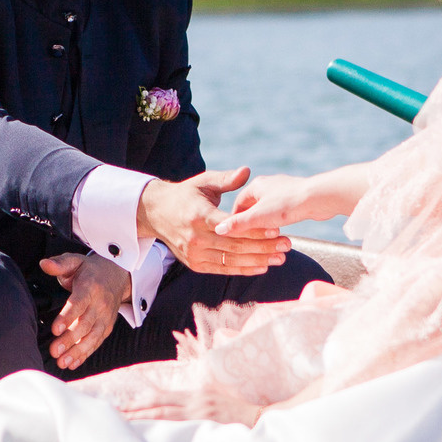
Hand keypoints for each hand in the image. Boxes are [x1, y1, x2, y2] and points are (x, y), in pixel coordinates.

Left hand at [40, 252, 127, 370]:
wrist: (118, 276)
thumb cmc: (90, 270)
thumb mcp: (75, 261)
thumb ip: (59, 263)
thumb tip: (44, 264)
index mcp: (90, 287)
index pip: (79, 303)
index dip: (68, 317)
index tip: (55, 329)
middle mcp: (100, 304)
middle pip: (85, 324)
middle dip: (70, 339)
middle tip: (54, 351)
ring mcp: (105, 318)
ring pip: (92, 337)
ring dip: (77, 351)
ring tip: (62, 362)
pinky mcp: (106, 327)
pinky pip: (96, 343)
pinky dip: (85, 354)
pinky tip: (72, 363)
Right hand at [137, 167, 290, 274]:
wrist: (156, 213)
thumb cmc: (185, 195)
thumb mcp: (203, 183)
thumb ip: (226, 180)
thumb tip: (246, 171)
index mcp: (199, 215)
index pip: (232, 226)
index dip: (255, 229)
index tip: (276, 228)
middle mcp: (195, 237)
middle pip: (235, 246)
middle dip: (263, 247)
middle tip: (286, 245)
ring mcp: (194, 253)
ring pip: (231, 260)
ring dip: (258, 260)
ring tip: (280, 258)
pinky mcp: (195, 264)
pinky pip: (223, 269)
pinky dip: (243, 269)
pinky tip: (262, 266)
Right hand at [213, 172, 322, 236]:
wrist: (321, 197)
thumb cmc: (289, 204)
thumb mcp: (259, 216)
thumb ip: (239, 223)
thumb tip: (219, 230)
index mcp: (256, 186)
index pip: (237, 205)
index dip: (233, 221)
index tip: (233, 235)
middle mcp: (268, 187)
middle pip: (251, 209)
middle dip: (249, 226)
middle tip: (248, 242)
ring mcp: (282, 192)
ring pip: (266, 213)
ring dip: (264, 228)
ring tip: (265, 241)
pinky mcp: (295, 200)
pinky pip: (280, 214)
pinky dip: (277, 225)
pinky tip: (279, 235)